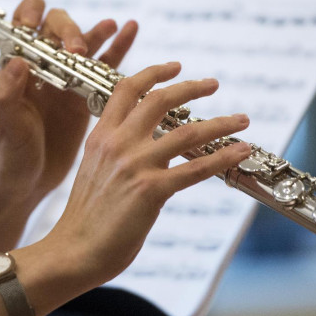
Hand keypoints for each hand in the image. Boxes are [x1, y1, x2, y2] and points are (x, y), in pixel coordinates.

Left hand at [0, 0, 137, 212]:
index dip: (31, 15)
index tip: (40, 27)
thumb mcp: (8, 126)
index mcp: (17, 68)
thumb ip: (7, 95)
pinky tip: (130, 30)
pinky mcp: (86, 94)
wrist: (30, 182)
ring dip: (97, 31)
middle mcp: (42, 66)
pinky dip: (118, 47)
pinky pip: (104, 66)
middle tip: (79, 50)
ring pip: (84, 43)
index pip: (22, 24)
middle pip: (57, 28)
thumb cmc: (12, 154)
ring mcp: (66, 78)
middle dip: (69, 31)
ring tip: (112, 26)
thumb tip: (18, 61)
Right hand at [44, 63, 251, 284]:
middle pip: (160, 100)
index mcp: (100, 136)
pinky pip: (196, 168)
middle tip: (213, 84)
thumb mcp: (94, 170)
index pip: (127, 89)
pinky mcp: (151, 190)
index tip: (175, 66)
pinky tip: (240, 151)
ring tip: (241, 119)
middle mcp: (117, 144)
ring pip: (187, 132)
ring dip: (221, 123)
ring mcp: (135, 165)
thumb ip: (119, 152)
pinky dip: (223, 157)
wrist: (74, 249)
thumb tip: (153, 148)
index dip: (154, 73)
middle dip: (192, 87)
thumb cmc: (86, 218)